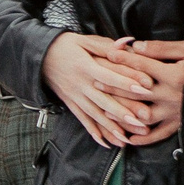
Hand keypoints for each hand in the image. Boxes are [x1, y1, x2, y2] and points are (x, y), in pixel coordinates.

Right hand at [40, 33, 158, 147]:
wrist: (38, 57)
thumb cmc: (65, 46)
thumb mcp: (84, 40)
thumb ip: (106, 45)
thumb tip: (128, 42)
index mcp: (85, 66)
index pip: (108, 75)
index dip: (126, 82)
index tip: (145, 89)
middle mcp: (79, 84)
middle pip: (103, 100)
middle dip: (123, 113)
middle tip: (142, 122)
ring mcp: (74, 96)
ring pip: (94, 114)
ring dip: (111, 128)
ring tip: (128, 139)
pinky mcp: (70, 103)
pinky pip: (82, 120)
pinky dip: (94, 132)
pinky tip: (106, 143)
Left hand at [111, 37, 183, 145]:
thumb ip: (163, 49)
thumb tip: (137, 46)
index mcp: (174, 75)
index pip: (142, 65)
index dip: (123, 58)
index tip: (108, 53)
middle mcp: (172, 96)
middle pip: (135, 92)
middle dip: (113, 86)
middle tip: (94, 82)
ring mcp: (175, 112)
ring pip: (141, 115)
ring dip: (122, 114)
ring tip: (104, 110)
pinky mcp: (181, 123)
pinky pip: (159, 135)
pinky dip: (143, 139)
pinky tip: (128, 138)